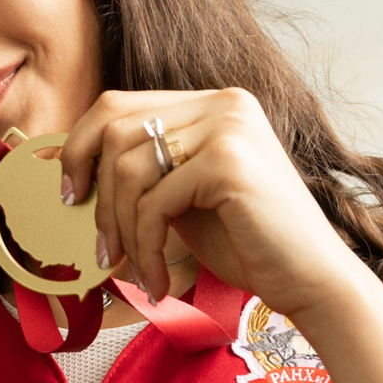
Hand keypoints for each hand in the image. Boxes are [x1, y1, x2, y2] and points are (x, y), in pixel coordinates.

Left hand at [56, 87, 368, 318]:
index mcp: (211, 103)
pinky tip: (156, 280)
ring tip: (133, 268)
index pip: (118, 105)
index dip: (80, 147)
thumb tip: (74, 171)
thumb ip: (145, 172)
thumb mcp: (183, 195)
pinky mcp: (228, 162)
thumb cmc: (246, 243)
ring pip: (128, 168)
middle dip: (98, 196)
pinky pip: (153, 202)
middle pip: (115, 130)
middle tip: (102, 248)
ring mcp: (228, 126)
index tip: (71, 193)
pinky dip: (145, 247)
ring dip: (121, 229)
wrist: (310, 280)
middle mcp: (222, 102)